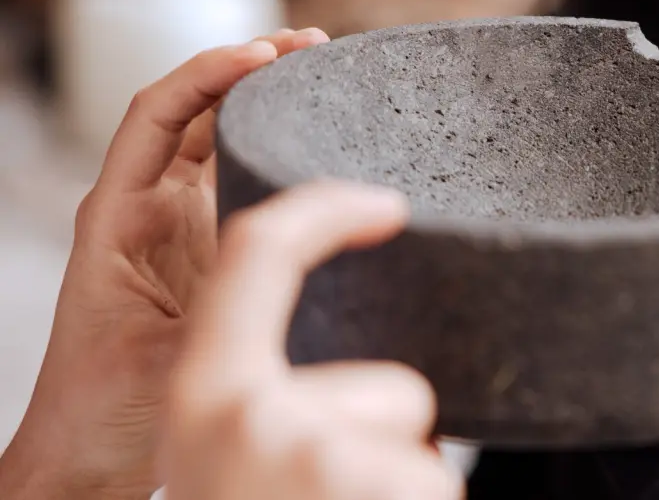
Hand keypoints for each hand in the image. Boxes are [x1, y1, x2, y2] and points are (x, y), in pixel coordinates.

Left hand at [0, 29, 327, 499]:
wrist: (90, 456)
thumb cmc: (106, 409)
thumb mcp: (173, 351)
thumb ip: (229, 301)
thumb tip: (295, 247)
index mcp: (116, 216)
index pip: (158, 116)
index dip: (209, 73)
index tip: (268, 55)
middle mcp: (146, 207)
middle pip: (194, 109)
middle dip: (249, 65)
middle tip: (312, 44)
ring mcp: (178, 225)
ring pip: (217, 136)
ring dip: (264, 95)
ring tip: (320, 64)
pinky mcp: (208, 247)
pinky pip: (239, 178)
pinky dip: (272, 143)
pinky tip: (313, 133)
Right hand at [164, 182, 462, 499]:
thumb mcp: (214, 454)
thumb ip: (258, 394)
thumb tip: (332, 365)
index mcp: (201, 396)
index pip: (258, 251)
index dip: (323, 209)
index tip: (386, 206)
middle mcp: (250, 419)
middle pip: (390, 382)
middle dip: (389, 435)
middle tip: (337, 496)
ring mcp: (323, 454)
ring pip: (413, 432)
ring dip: (395, 480)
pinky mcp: (389, 485)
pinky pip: (438, 476)